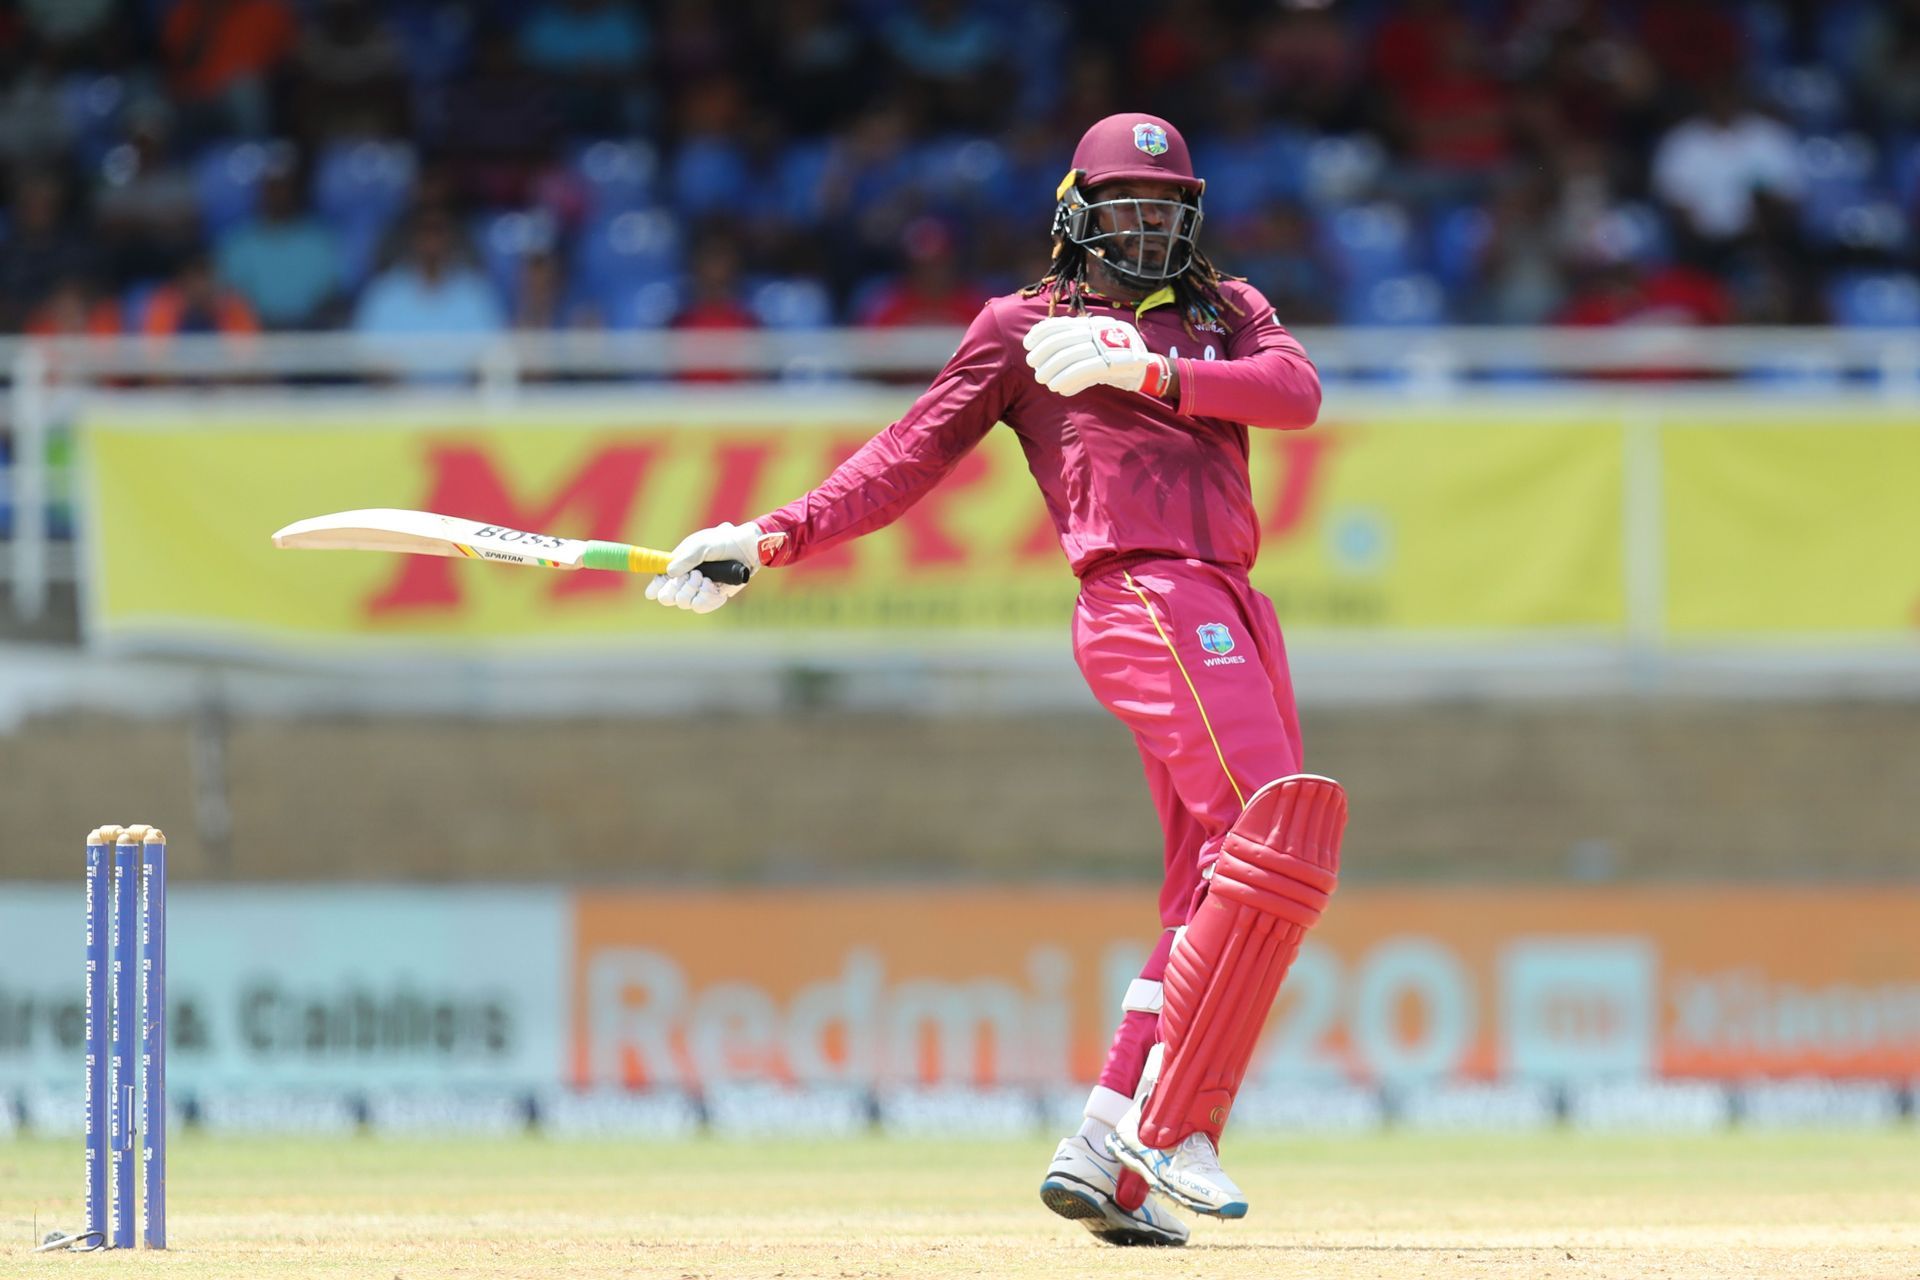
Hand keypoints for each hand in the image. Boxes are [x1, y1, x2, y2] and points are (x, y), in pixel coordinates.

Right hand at [645, 520, 761, 613]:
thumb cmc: (722, 542)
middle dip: (677, 588)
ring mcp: (698, 590)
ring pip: (684, 603)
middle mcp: (685, 579)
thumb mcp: (702, 546)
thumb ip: (686, 558)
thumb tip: (669, 573)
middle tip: (694, 575)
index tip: (652, 592)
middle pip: (668, 597)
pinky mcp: (712, 597)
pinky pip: (701, 607)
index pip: (660, 580)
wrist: (746, 548)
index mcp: (678, 564)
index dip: (655, 587)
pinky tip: (714, 587)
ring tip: (706, 579)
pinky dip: (706, 598)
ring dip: (693, 591)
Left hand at [1023, 315, 1171, 397]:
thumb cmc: (1115, 360)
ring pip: (1072, 355)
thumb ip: (1074, 347)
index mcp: (1092, 324)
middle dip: (1043, 352)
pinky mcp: (1114, 363)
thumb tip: (1044, 353)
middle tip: (1033, 365)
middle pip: (1064, 340)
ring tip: (1042, 379)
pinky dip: (1068, 379)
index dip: (1041, 332)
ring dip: (1052, 369)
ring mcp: (1108, 346)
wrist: (1148, 369)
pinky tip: (1058, 388)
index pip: (1062, 323)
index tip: (1028, 343)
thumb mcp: (1094, 347)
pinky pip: (1085, 370)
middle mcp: (1099, 331)